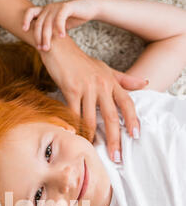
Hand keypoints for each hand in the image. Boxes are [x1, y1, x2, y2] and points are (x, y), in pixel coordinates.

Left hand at [23, 0, 98, 50]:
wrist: (88, 9)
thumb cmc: (72, 18)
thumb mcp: (58, 26)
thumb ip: (50, 32)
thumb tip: (42, 47)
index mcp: (45, 11)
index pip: (30, 12)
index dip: (26, 20)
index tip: (24, 29)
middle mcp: (49, 8)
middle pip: (39, 23)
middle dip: (38, 37)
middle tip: (42, 49)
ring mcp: (57, 7)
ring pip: (48, 23)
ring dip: (47, 37)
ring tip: (48, 48)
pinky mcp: (67, 7)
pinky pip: (59, 18)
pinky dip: (59, 28)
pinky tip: (62, 37)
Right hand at [39, 36, 144, 160]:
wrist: (60, 49)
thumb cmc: (81, 62)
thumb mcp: (105, 69)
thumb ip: (124, 80)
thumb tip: (145, 84)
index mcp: (111, 82)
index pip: (127, 103)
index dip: (132, 120)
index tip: (135, 136)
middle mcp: (102, 85)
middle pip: (111, 116)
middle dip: (114, 139)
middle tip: (116, 156)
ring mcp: (86, 87)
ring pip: (90, 119)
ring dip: (91, 137)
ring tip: (93, 151)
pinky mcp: (70, 90)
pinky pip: (74, 114)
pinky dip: (74, 127)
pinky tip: (75, 137)